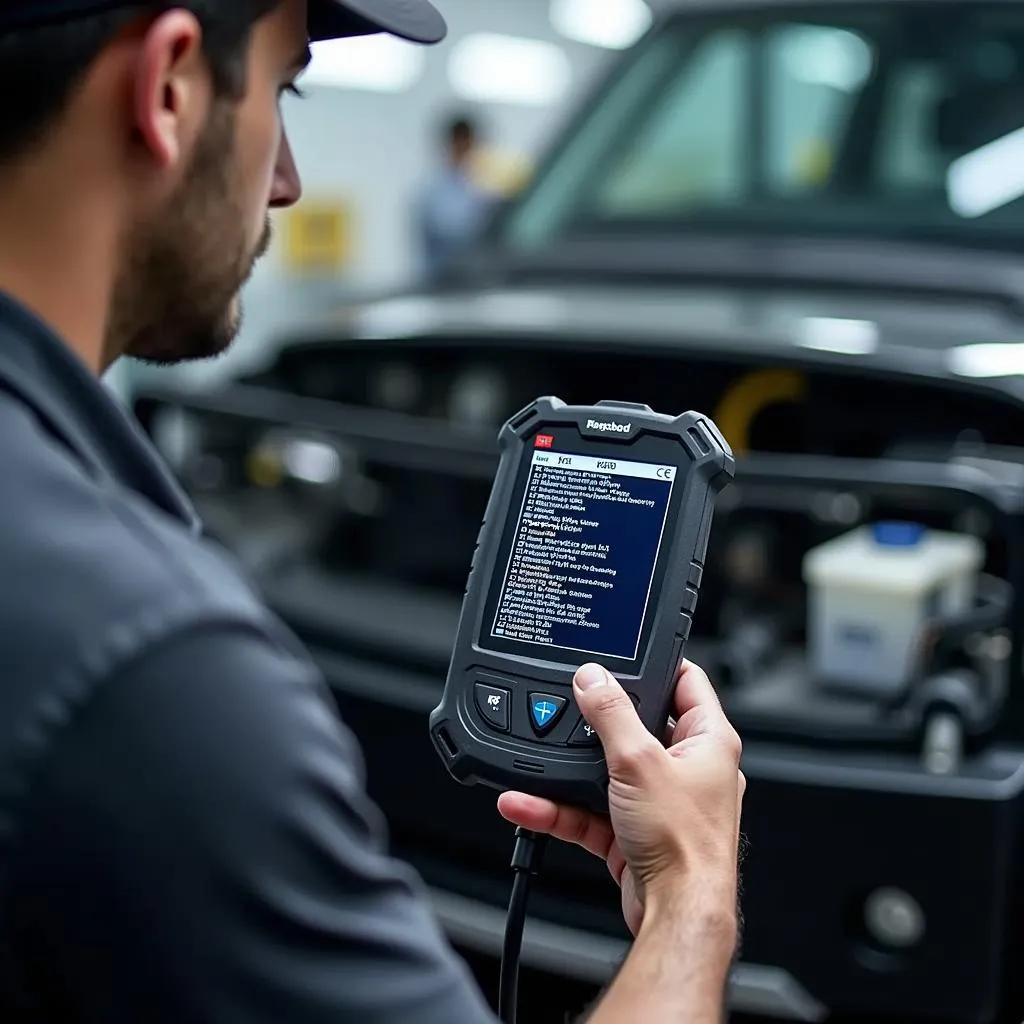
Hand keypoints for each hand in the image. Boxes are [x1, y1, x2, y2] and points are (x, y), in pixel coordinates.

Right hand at [497, 661, 744, 936]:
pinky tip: (525, 802)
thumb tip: (592, 677)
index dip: (655, 663)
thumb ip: (610, 714)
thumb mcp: (638, 761)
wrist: (675, 915)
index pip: (686, 681)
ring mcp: (659, 801)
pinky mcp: (632, 832)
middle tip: (567, 705)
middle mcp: (687, 768)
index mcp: (708, 740)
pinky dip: (557, 806)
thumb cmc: (685, 845)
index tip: (622, 652)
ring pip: (605, 771)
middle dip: (596, 721)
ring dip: (566, 770)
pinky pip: (588, 809)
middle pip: (637, 725)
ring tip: (531, 758)